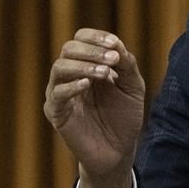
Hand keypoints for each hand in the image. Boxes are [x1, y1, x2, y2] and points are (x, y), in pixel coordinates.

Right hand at [44, 28, 144, 187]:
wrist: (119, 151)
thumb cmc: (125, 116)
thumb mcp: (133, 87)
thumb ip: (127, 65)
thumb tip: (116, 44)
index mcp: (89, 64)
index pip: (82, 39)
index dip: (96, 37)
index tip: (114, 43)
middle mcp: (71, 75)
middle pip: (69, 48)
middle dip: (92, 50)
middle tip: (112, 60)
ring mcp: (61, 93)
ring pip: (60, 67)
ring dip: (83, 65)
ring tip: (105, 73)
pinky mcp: (56, 112)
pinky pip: (56, 94)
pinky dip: (71, 86)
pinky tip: (87, 84)